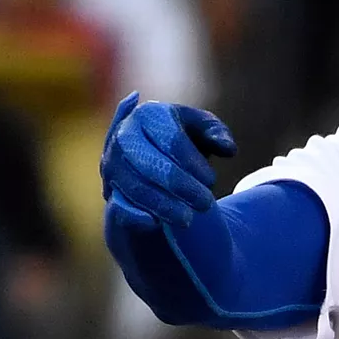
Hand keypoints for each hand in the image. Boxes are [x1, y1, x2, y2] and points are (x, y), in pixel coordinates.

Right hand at [100, 92, 236, 228]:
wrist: (152, 160)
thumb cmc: (183, 141)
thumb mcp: (202, 130)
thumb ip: (218, 133)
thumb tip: (228, 149)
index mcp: (148, 115)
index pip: (171, 140)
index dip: (193, 163)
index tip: (211, 180)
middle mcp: (124, 137)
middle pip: (150, 164)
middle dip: (180, 187)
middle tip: (206, 204)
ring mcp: (113, 165)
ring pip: (136, 188)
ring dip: (163, 206)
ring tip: (188, 219)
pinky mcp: (110, 190)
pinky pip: (119, 205)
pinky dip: (136, 216)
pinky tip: (155, 223)